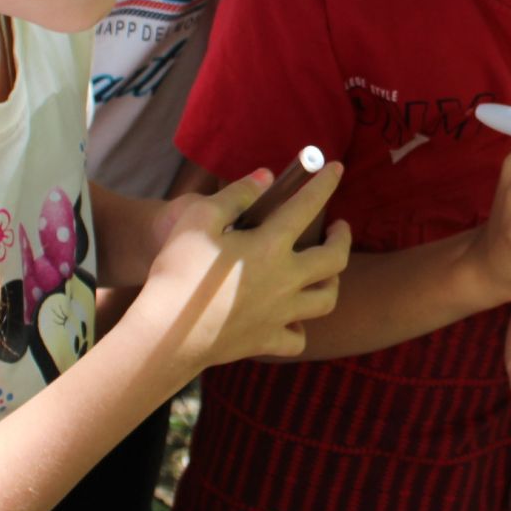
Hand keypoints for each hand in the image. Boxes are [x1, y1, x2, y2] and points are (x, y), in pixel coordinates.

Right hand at [128, 164, 348, 367]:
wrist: (167, 334)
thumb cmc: (179, 272)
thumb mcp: (199, 218)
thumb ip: (236, 194)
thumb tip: (266, 177)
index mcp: (270, 246)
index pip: (307, 206)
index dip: (324, 183)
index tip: (336, 168)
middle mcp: (285, 280)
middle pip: (334, 259)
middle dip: (343, 238)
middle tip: (340, 227)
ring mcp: (279, 314)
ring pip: (326, 300)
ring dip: (332, 282)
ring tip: (327, 272)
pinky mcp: (266, 342)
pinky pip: (297, 339)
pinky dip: (300, 328)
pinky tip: (293, 319)